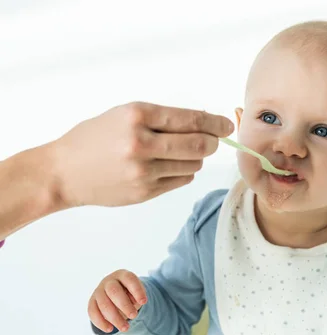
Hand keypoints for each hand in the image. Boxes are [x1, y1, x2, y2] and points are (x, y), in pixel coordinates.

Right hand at [50, 102, 233, 207]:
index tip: (227, 125)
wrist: (64, 171)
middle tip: (214, 140)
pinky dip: (183, 171)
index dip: (215, 123)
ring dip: (196, 158)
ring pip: (193, 164)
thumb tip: (204, 123)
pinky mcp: (145, 192)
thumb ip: (162, 119)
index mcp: (137, 116)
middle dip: (213, 142)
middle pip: (199, 145)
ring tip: (180, 153)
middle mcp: (141, 144)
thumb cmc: (95, 138)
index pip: (191, 119)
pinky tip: (168, 166)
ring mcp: (143, 171)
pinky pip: (181, 180)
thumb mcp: (124, 115)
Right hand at [88, 269, 146, 332]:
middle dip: (124, 305)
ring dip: (115, 318)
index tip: (144, 302)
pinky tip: (110, 329)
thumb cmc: (130, 293)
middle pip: (114, 291)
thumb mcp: (136, 293)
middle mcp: (109, 281)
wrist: (116, 294)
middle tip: (133, 316)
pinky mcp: (92, 302)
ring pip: (103, 304)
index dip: (137, 290)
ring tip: (125, 328)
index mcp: (123, 275)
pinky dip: (101, 322)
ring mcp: (98, 291)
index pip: (129, 279)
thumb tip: (132, 304)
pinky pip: (93, 312)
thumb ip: (136, 297)